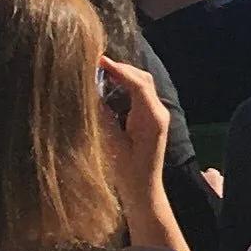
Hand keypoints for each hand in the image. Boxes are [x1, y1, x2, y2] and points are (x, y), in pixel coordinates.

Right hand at [94, 57, 171, 193]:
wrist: (143, 190)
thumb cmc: (127, 172)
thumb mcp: (111, 144)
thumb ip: (103, 117)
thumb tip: (91, 92)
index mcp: (152, 118)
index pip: (138, 84)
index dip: (119, 69)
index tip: (99, 60)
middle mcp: (159, 113)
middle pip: (143, 80)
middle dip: (121, 68)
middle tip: (96, 62)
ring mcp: (158, 115)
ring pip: (143, 85)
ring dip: (124, 75)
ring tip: (100, 70)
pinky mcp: (152, 119)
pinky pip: (141, 95)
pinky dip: (127, 85)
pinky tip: (110, 85)